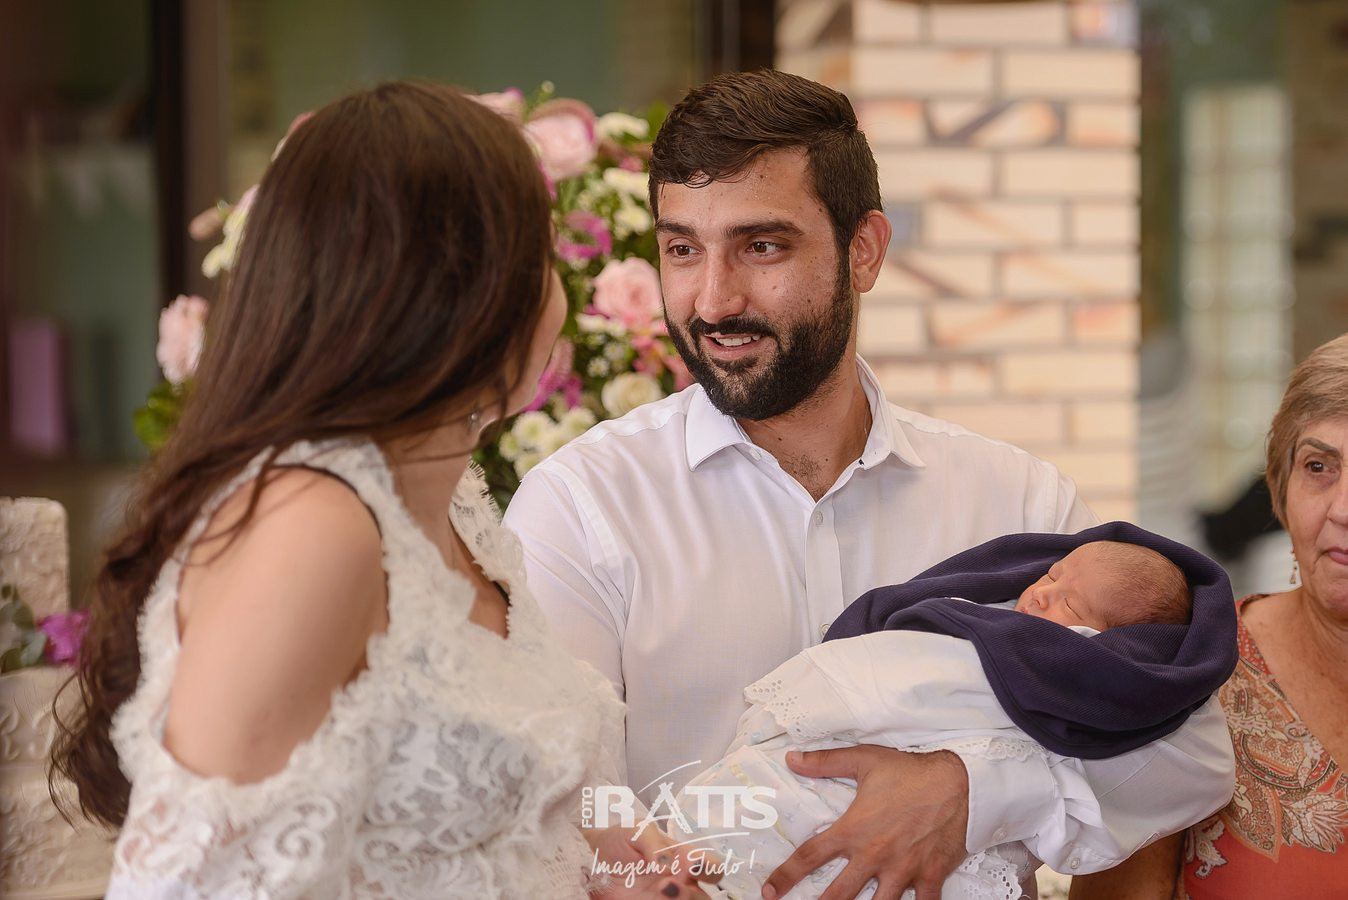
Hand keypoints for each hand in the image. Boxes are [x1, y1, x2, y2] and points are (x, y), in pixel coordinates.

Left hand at [585, 825, 722, 898]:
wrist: (590, 859)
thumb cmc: (619, 840)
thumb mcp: (637, 829)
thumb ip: (654, 842)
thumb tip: (667, 863)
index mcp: (684, 859)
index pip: (711, 867)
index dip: (709, 869)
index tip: (693, 865)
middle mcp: (680, 883)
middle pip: (704, 897)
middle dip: (691, 894)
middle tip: (667, 884)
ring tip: (659, 892)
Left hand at [763, 746, 969, 899]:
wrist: (960, 782)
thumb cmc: (911, 772)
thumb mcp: (864, 760)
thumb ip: (825, 762)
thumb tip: (792, 759)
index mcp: (854, 830)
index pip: (810, 856)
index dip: (786, 876)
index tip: (770, 892)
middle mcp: (874, 855)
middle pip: (838, 895)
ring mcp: (902, 871)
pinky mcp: (929, 877)